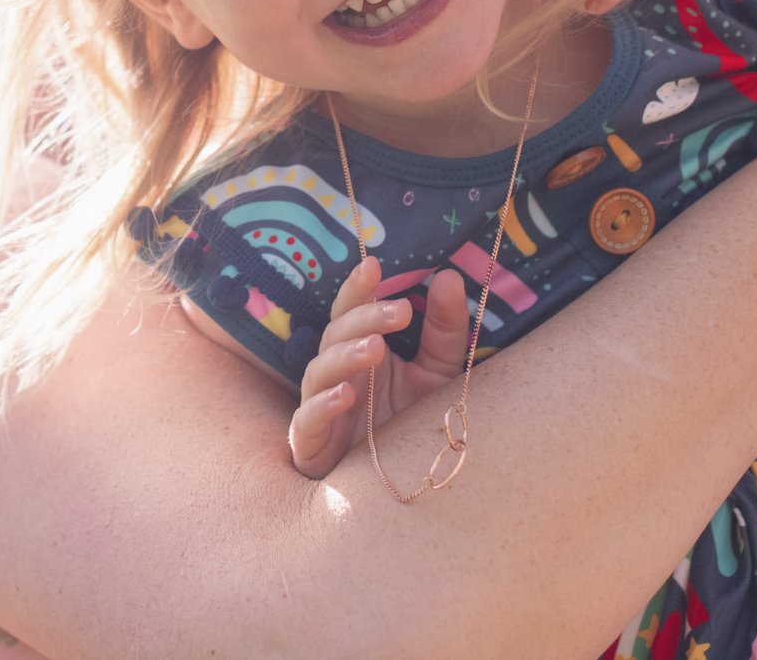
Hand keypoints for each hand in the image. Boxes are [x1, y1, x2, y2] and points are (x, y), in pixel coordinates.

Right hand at [285, 255, 477, 477]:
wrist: (399, 491)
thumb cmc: (411, 426)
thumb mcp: (437, 375)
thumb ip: (444, 331)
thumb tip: (449, 277)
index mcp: (360, 353)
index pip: (351, 311)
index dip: (358, 288)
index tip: (375, 265)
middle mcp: (336, 375)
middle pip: (335, 334)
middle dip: (364, 319)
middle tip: (399, 311)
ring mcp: (319, 408)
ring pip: (319, 372)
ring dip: (345, 355)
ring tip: (377, 348)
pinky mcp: (311, 445)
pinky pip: (307, 421)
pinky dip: (323, 406)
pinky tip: (346, 395)